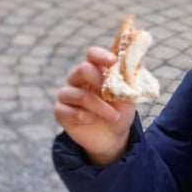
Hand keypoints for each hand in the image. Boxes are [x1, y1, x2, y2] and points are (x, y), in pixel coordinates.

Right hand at [54, 46, 136, 164]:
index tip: (113, 61)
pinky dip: (84, 117)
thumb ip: (127, 81)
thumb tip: (131, 64)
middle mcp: (78, 79)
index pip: (92, 54)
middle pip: (82, 69)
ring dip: (100, 107)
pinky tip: (91, 120)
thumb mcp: (129, 97)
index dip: (101, 55)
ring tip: (114, 116)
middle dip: (99, 81)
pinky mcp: (61, 111)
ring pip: (79, 95)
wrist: (113, 137)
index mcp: (95, 71)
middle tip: (111, 94)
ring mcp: (68, 95)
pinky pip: (67, 110)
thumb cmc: (120, 111)